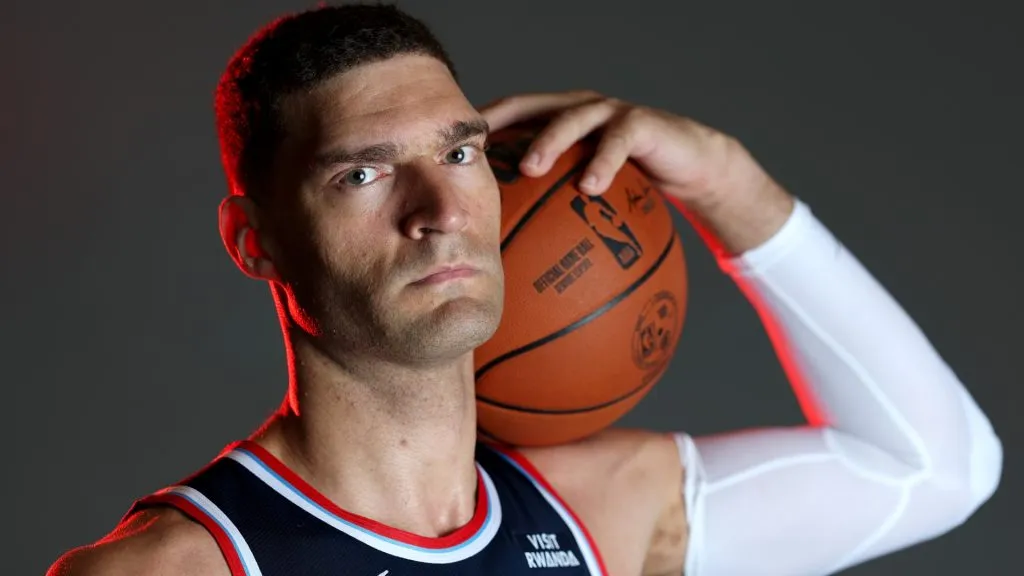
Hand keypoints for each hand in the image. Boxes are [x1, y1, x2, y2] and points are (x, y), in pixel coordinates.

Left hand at [479, 90, 794, 253]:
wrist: (693, 168)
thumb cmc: (632, 190)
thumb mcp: (588, 200)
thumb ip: (551, 216)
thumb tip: (510, 271)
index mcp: (555, 123)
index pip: (506, 119)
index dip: (476, 132)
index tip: (442, 158)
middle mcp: (576, 110)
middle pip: (528, 108)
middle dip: (500, 125)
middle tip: (475, 156)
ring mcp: (608, 112)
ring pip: (572, 118)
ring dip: (549, 140)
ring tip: (530, 167)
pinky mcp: (641, 122)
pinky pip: (619, 141)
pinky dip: (603, 162)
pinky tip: (592, 188)